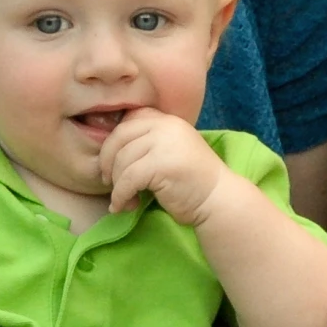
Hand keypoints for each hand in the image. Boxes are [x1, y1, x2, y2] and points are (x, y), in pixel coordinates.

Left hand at [100, 109, 228, 221]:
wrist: (219, 200)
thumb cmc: (194, 182)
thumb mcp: (172, 152)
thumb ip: (150, 142)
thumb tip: (111, 148)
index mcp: (169, 121)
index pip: (129, 120)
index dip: (114, 140)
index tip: (112, 160)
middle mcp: (166, 126)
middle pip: (119, 137)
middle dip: (106, 161)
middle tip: (107, 181)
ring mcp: (164, 143)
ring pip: (121, 160)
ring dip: (116, 185)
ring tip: (123, 200)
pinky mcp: (161, 164)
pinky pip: (128, 179)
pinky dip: (121, 196)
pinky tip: (123, 206)